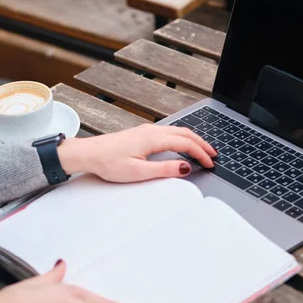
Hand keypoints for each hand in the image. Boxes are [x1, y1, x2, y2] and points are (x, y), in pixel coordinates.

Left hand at [57, 124, 216, 182]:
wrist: (88, 153)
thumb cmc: (108, 162)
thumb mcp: (138, 172)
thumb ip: (164, 169)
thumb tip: (185, 168)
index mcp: (153, 138)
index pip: (185, 143)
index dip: (201, 153)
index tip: (210, 163)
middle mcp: (152, 130)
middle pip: (185, 133)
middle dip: (202, 143)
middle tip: (213, 155)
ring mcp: (146, 130)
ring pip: (177, 131)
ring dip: (192, 140)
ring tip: (202, 150)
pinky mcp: (141, 133)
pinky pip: (168, 132)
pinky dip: (181, 138)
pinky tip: (181, 145)